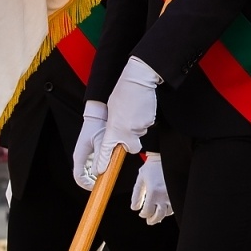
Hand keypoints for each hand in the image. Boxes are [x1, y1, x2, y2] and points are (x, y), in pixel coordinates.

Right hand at [72, 101, 107, 189]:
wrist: (98, 115)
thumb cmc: (98, 126)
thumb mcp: (100, 143)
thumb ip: (101, 157)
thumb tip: (100, 172)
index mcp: (80, 155)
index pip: (79, 177)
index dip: (87, 185)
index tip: (97, 188)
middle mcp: (81, 156)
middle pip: (83, 176)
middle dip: (93, 182)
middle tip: (104, 184)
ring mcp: (85, 154)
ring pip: (88, 171)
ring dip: (96, 176)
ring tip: (107, 176)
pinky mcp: (90, 152)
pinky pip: (92, 164)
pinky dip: (99, 168)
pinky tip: (108, 167)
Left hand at [90, 57, 160, 178]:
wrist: (139, 79)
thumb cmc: (124, 92)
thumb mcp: (113, 110)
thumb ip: (114, 126)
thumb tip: (116, 134)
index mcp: (114, 128)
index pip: (107, 150)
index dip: (103, 162)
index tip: (100, 171)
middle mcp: (126, 131)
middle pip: (131, 147)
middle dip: (131, 142)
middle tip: (129, 127)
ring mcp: (139, 127)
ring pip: (139, 135)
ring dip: (137, 127)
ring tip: (134, 111)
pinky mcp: (149, 122)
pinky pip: (146, 126)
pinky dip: (144, 120)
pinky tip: (141, 109)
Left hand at [131, 152, 173, 224]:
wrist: (166, 156)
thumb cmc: (152, 166)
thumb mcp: (140, 179)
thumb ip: (136, 195)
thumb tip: (134, 208)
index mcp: (153, 193)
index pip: (147, 212)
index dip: (143, 214)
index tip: (142, 213)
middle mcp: (164, 196)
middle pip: (158, 216)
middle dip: (152, 220)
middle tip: (149, 221)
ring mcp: (172, 195)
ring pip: (167, 213)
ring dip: (161, 215)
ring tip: (157, 216)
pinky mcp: (178, 192)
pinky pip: (175, 206)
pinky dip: (169, 210)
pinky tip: (165, 208)